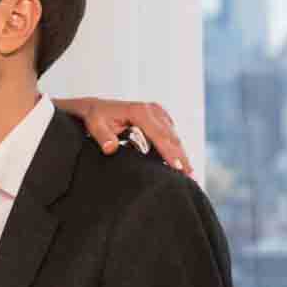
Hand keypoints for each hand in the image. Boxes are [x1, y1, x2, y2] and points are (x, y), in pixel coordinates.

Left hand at [61, 98, 191, 173]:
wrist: (97, 108)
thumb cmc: (96, 118)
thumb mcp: (95, 126)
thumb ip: (104, 137)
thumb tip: (111, 148)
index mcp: (139, 111)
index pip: (159, 135)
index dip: (169, 153)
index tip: (178, 169)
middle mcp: (152, 110)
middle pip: (172, 137)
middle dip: (182, 157)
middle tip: (191, 178)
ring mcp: (158, 112)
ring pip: (174, 137)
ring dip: (182, 155)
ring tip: (190, 174)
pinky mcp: (160, 117)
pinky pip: (171, 135)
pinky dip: (175, 149)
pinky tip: (180, 164)